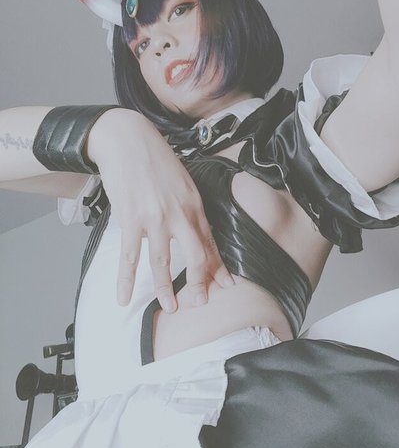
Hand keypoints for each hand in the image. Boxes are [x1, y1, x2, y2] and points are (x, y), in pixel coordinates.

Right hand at [86, 108, 233, 311]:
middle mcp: (179, 214)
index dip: (219, 268)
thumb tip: (195, 231)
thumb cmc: (155, 158)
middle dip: (201, 284)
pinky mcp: (131, 219)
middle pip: (197, 257)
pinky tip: (124, 298)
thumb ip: (190, 207)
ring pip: (164, 263)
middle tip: (200, 303)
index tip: (225, 286)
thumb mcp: (183, 181)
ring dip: (167, 289)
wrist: (127, 139)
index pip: (211, 243)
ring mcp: (155, 219)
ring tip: (170, 308)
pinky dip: (126, 280)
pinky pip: (130, 257)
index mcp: (195, 204)